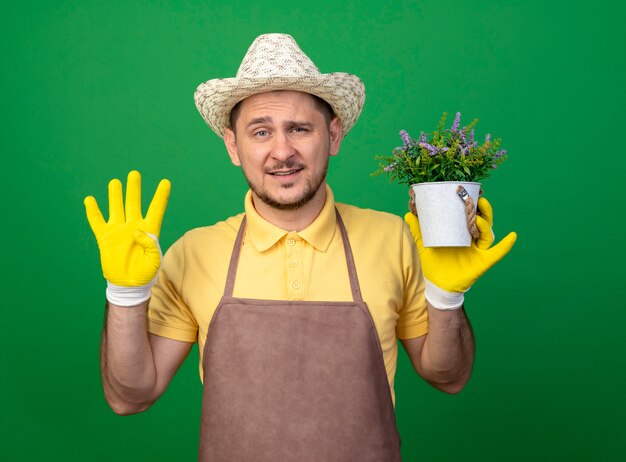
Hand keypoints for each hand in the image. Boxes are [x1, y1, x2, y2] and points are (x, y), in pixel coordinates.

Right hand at [84, 170, 170, 287]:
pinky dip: (93, 211)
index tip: (166, 182)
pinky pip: (97, 222)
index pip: (156, 209)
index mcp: (150, 230)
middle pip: (134, 203)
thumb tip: (137, 230)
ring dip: (116, 196)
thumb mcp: (154, 260)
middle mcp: (134, 226)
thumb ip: (150, 244)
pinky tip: (90, 200)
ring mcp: (119, 231)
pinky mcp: (105, 238)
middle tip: (134, 174)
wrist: (129, 284)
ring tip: (116, 182)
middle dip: (134, 189)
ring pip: (116, 208)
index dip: (160, 196)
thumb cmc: (146, 273)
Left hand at [404, 196, 516, 305]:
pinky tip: (512, 236)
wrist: (438, 284)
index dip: (471, 203)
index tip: (467, 190)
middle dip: (481, 209)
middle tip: (477, 199)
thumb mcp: (424, 245)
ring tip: (479, 218)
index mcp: (460, 232)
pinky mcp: (483, 262)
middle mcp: (472, 239)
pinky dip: (505, 245)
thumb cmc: (434, 263)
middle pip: (482, 220)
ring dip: (486, 224)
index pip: (468, 214)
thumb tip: (408, 213)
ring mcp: (479, 250)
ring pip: (487, 233)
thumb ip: (418, 230)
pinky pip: (497, 253)